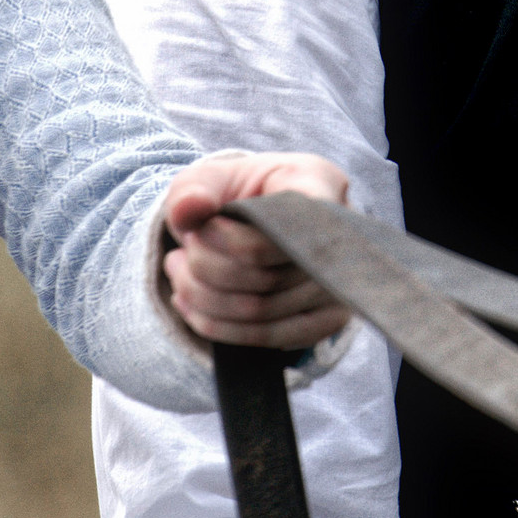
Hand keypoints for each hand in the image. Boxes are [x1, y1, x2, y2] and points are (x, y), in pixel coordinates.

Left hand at [160, 151, 353, 348]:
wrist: (252, 227)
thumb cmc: (236, 197)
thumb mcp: (208, 180)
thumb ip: (193, 188)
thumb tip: (189, 210)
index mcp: (317, 182)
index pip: (285, 222)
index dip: (235, 237)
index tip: (201, 229)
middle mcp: (340, 235)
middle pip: (264, 271)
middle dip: (205, 264)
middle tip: (183, 249)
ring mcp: (338, 283)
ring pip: (260, 309)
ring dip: (203, 296)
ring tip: (178, 271)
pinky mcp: (327, 320)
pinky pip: (268, 337)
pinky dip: (217, 326)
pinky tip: (189, 304)